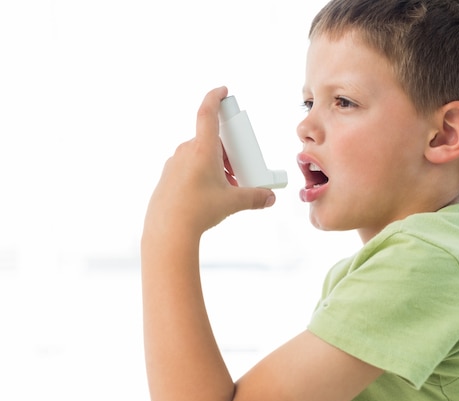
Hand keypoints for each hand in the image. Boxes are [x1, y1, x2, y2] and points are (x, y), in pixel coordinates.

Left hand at [143, 86, 275, 239]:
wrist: (168, 230)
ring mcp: (174, 164)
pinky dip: (202, 173)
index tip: (223, 91)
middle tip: (240, 167)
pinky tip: (209, 194)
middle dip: (227, 150)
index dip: (215, 97)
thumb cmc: (198, 211)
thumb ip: (255, 197)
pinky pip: (188, 167)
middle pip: (210, 139)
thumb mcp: (232, 202)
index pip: (207, 113)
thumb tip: (270, 198)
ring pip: (199, 154)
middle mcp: (186, 151)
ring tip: (227, 186)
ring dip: (216, 163)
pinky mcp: (168, 177)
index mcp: (202, 149)